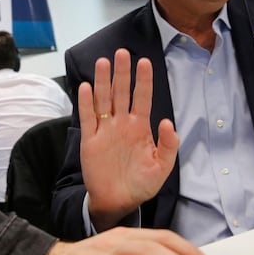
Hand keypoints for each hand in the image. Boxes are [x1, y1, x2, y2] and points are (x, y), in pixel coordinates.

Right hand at [79, 48, 178, 230]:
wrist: (118, 201)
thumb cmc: (140, 185)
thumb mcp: (161, 168)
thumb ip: (168, 146)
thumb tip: (167, 122)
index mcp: (140, 128)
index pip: (143, 98)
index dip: (144, 81)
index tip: (145, 62)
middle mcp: (122, 124)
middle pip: (121, 93)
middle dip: (122, 73)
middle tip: (122, 52)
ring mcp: (105, 130)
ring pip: (104, 100)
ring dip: (103, 81)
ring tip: (103, 62)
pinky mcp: (90, 140)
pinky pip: (88, 118)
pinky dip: (86, 103)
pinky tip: (86, 87)